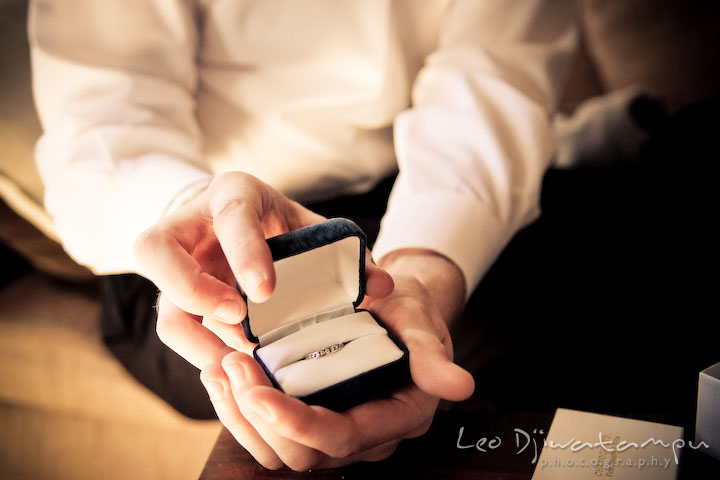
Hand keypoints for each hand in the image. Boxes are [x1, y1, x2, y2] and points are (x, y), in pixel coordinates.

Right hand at [134, 171, 393, 367]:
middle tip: (239, 320)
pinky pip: (176, 328)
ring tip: (242, 360)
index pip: (231, 214)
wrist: (241, 222)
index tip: (265, 292)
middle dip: (194, 291)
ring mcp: (175, 264)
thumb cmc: (281, 226)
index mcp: (233, 195)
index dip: (245, 253)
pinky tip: (236, 367)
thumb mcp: (314, 229)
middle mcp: (191, 225)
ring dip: (198, 339)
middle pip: (156, 250)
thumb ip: (347, 255)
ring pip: (162, 302)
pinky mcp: (174, 297)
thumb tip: (381, 286)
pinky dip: (203, 352)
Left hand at [198, 250, 474, 469]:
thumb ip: (431, 354)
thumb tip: (461, 387)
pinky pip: (267, 433)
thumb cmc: (407, 311)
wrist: (393, 309)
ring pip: (277, 451)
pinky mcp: (308, 417)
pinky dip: (237, 409)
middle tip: (232, 365)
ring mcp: (333, 430)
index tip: (257, 391)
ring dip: (239, 416)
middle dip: (259, 417)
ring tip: (219, 369)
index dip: (296, 422)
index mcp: (396, 416)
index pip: (341, 436)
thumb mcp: (419, 321)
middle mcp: (363, 435)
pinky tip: (220, 373)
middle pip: (302, 454)